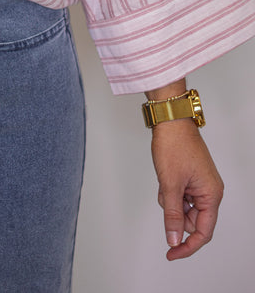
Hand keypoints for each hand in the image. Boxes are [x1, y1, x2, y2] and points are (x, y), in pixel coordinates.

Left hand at [150, 119, 223, 259]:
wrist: (170, 120)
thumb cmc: (174, 146)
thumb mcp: (170, 184)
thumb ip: (172, 214)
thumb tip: (174, 238)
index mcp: (211, 194)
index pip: (203, 232)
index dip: (187, 246)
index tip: (171, 253)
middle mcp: (209, 191)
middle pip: (194, 220)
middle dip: (175, 215)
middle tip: (164, 198)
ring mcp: (200, 183)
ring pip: (184, 207)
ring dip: (170, 202)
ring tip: (164, 182)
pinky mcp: (191, 177)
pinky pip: (180, 195)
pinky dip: (170, 192)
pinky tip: (165, 177)